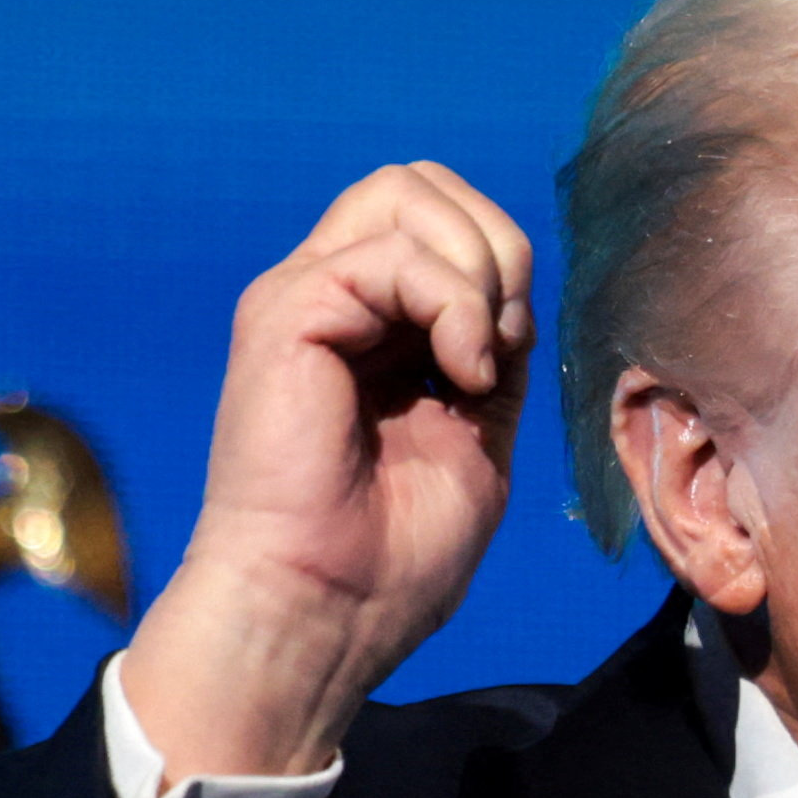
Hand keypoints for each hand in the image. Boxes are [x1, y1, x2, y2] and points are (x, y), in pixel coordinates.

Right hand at [123, 163, 537, 780]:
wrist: (328, 613)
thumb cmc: (393, 556)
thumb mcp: (474, 435)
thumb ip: (487, 355)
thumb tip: (512, 299)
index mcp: (372, 327)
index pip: (442, 221)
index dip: (501, 267)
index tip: (507, 359)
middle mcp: (331, 299)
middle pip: (419, 184)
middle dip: (494, 246)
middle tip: (498, 345)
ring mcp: (304, 299)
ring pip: (405, 192)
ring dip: (478, 271)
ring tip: (476, 361)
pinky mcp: (286, 313)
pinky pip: (392, 255)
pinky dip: (454, 305)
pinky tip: (457, 377)